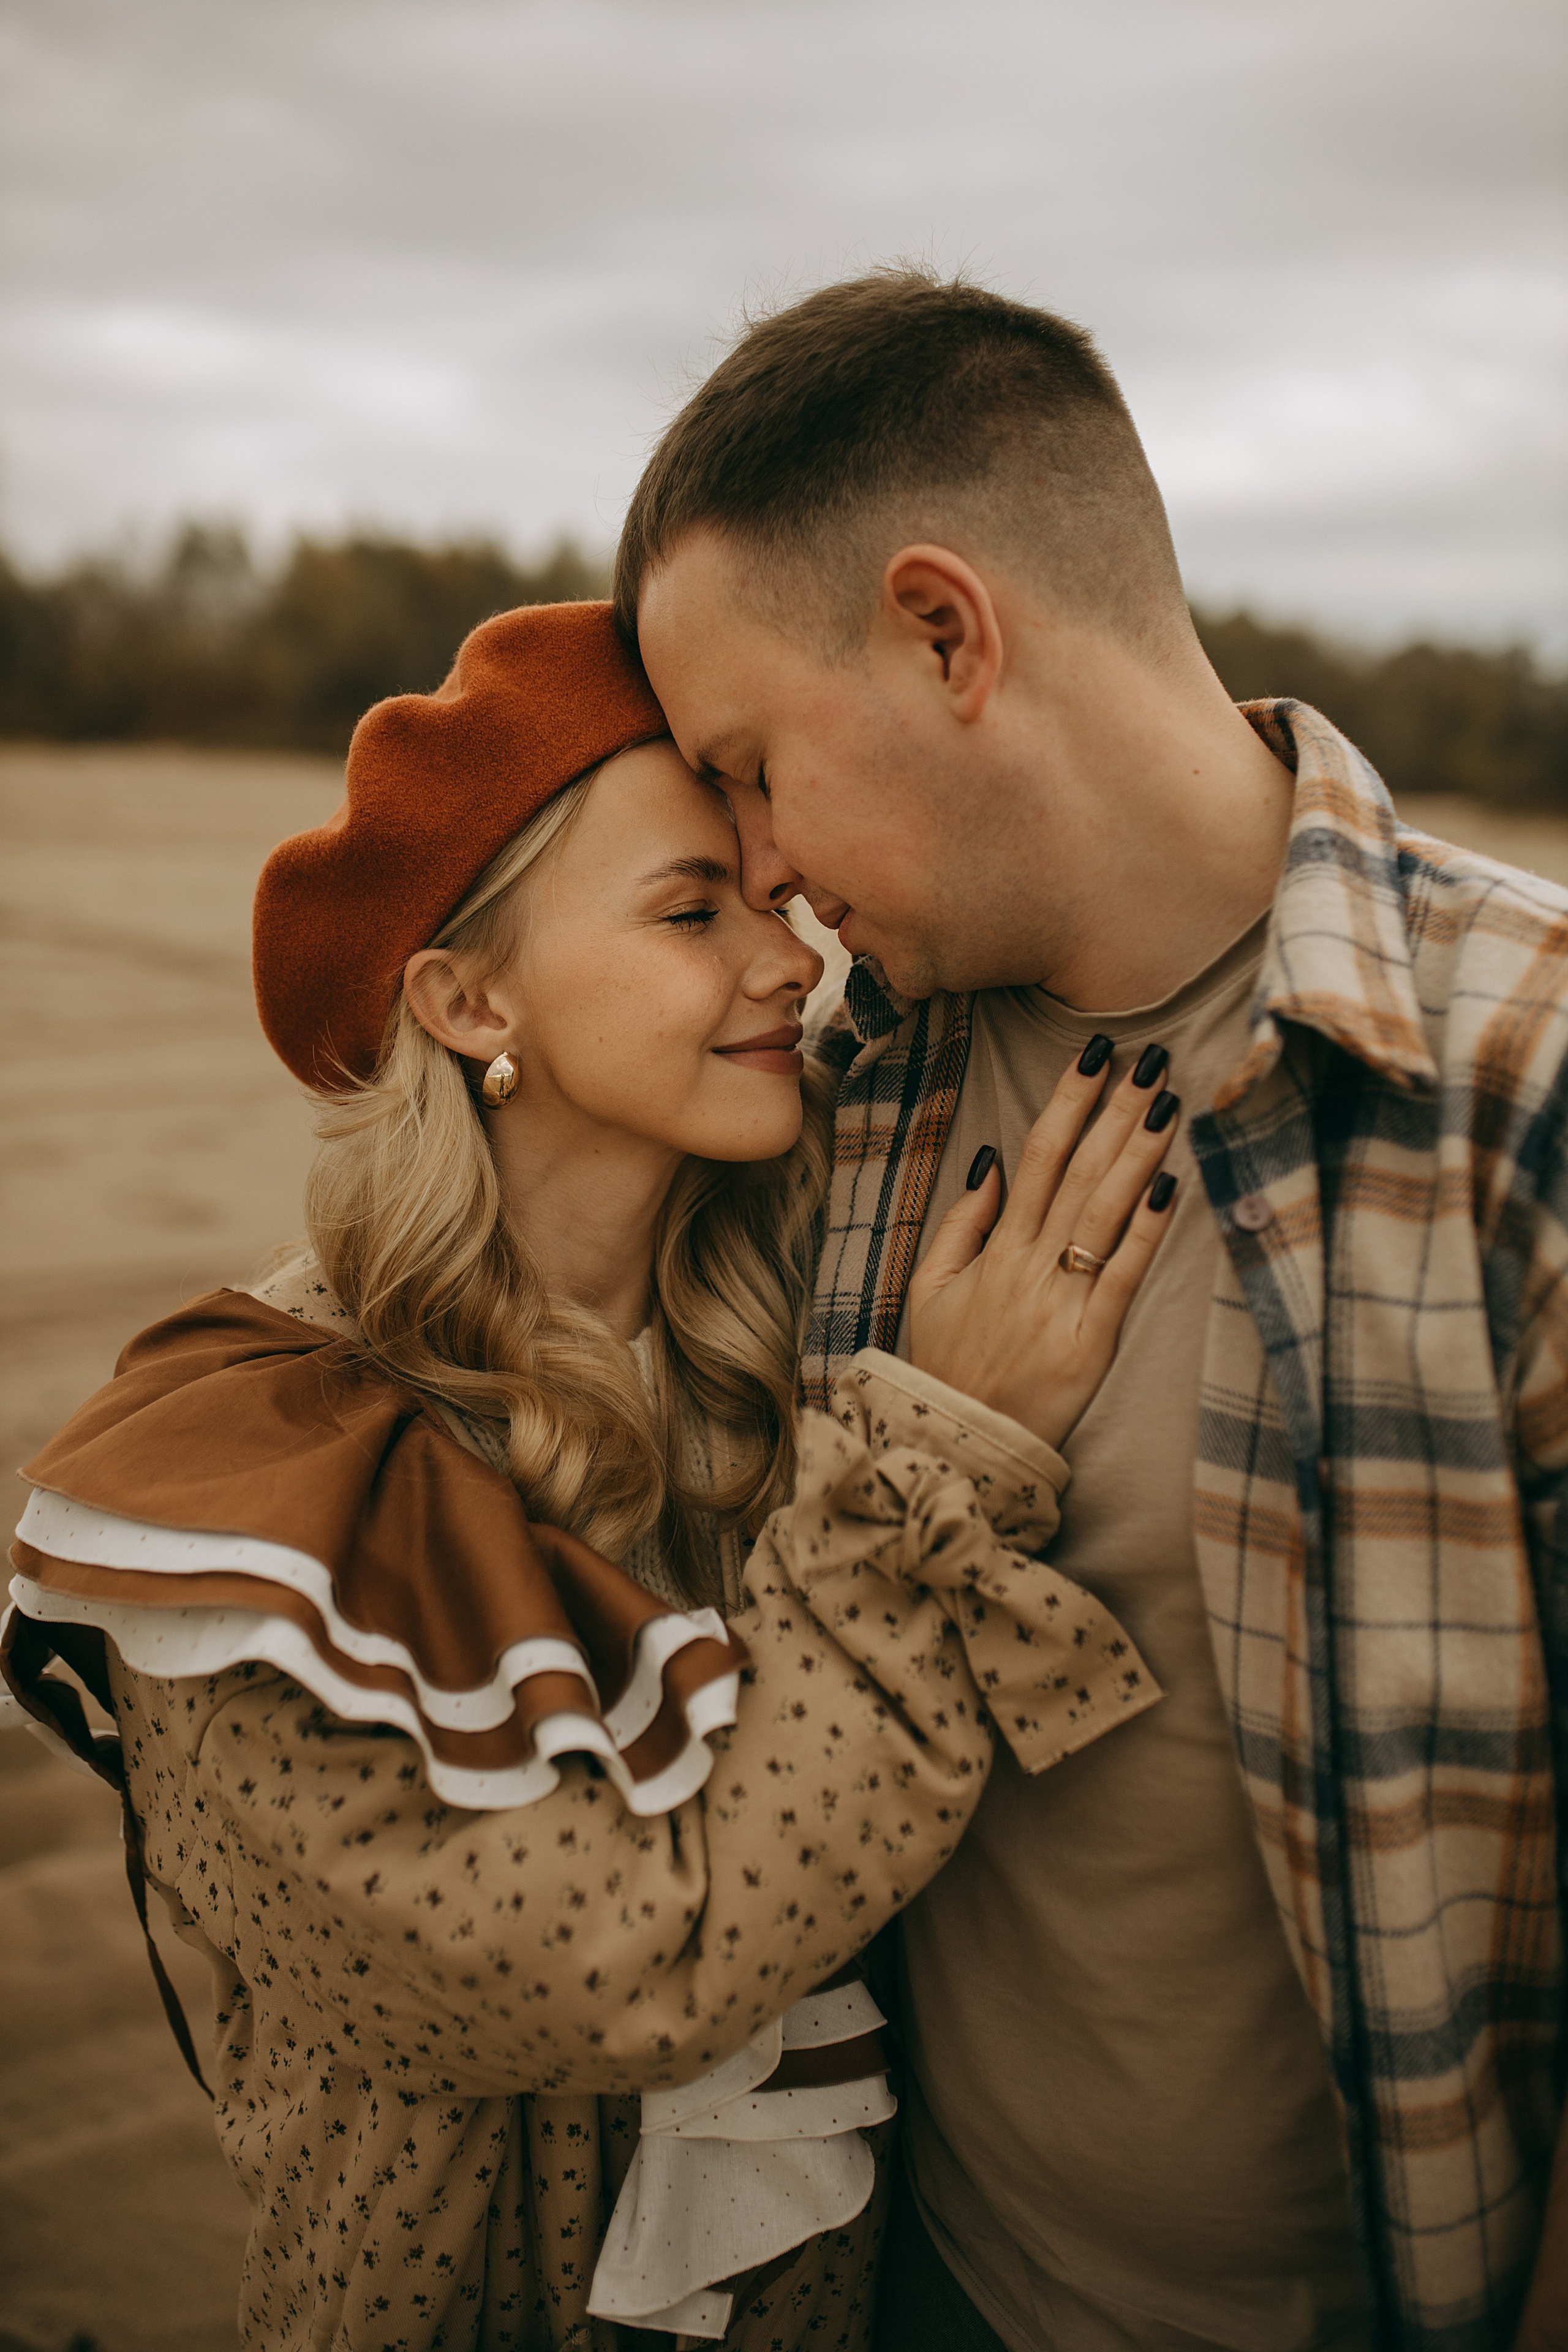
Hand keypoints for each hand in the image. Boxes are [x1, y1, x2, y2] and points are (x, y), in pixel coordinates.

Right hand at [907, 1050, 1180, 1450]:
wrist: (956, 1445)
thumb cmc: (947, 1365)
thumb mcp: (932, 1288)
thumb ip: (963, 1222)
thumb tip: (994, 1159)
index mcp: (995, 1249)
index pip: (1036, 1155)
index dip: (1069, 1102)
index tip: (1097, 1057)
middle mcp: (1028, 1266)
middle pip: (1078, 1171)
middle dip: (1115, 1111)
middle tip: (1152, 1059)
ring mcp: (1060, 1302)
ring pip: (1102, 1212)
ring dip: (1137, 1153)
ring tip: (1167, 1102)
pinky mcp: (1091, 1343)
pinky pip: (1121, 1276)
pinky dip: (1145, 1231)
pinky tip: (1169, 1186)